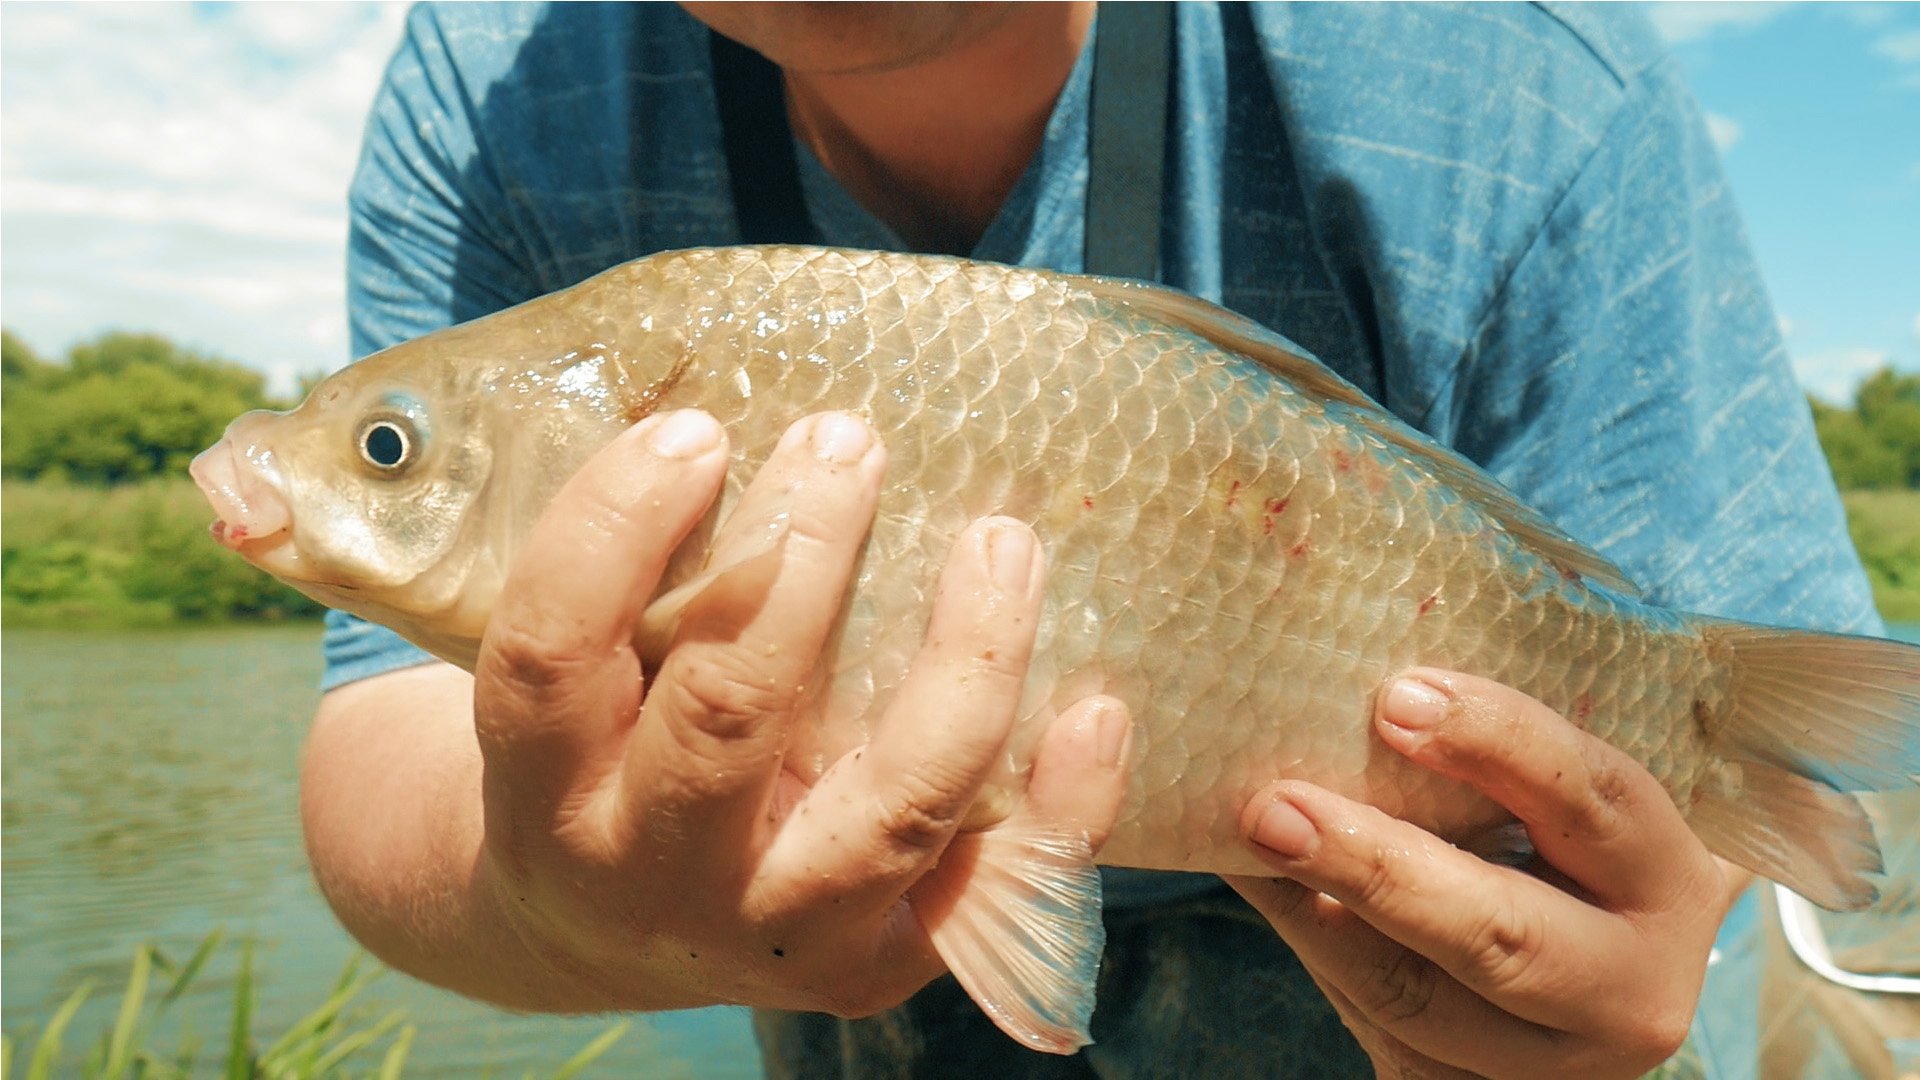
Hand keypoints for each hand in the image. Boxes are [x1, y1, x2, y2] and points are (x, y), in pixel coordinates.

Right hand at [471, 409, 1128, 1016]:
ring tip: (1000, 542)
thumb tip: (722, 399)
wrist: (605, 931)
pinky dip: (1063, 802)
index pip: (552, 653)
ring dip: (966, 666)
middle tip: (849, 443)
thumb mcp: (567, 681)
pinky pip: (1000, 890)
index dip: (613, 528)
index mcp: (545, 789)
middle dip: (797, 567)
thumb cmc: (595, 753)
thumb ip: (622, 581)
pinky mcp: (882, 968)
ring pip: (895, 812)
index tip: (693, 431)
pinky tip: (1097, 707)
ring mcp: (780, 934)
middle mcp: (654, 876)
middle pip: (727, 721)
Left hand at [1225, 669, 1733, 1079]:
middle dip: (1378, 869)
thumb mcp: (1573, 790)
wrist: (1596, 973)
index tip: (1398, 698)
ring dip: (1317, 918)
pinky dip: (1309, 949)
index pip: (1591, 796)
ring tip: (1246, 840)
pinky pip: (1376, 1030)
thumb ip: (1505, 743)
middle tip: (1276, 808)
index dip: (1498, 744)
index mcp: (1666, 875)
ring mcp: (1550, 1061)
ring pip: (1417, 1000)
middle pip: (1499, 933)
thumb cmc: (1568, 842)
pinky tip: (1258, 884)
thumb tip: (1366, 676)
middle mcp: (1627, 985)